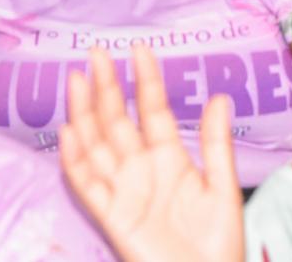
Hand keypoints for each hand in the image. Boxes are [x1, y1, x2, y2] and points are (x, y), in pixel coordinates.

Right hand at [60, 45, 243, 261]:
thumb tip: (218, 96)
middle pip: (117, 121)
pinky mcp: (110, 216)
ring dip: (84, 113)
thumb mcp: (223, 188)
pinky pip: (87, 184)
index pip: (153, 109)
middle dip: (106, 87)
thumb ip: (216, 144)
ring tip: (76, 79)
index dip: (146, 80)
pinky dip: (75, 159)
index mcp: (171, 158)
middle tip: (95, 52)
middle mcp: (142, 169)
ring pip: (96, 144)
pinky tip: (68, 131)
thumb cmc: (219, 241)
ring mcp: (123, 190)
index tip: (139, 49)